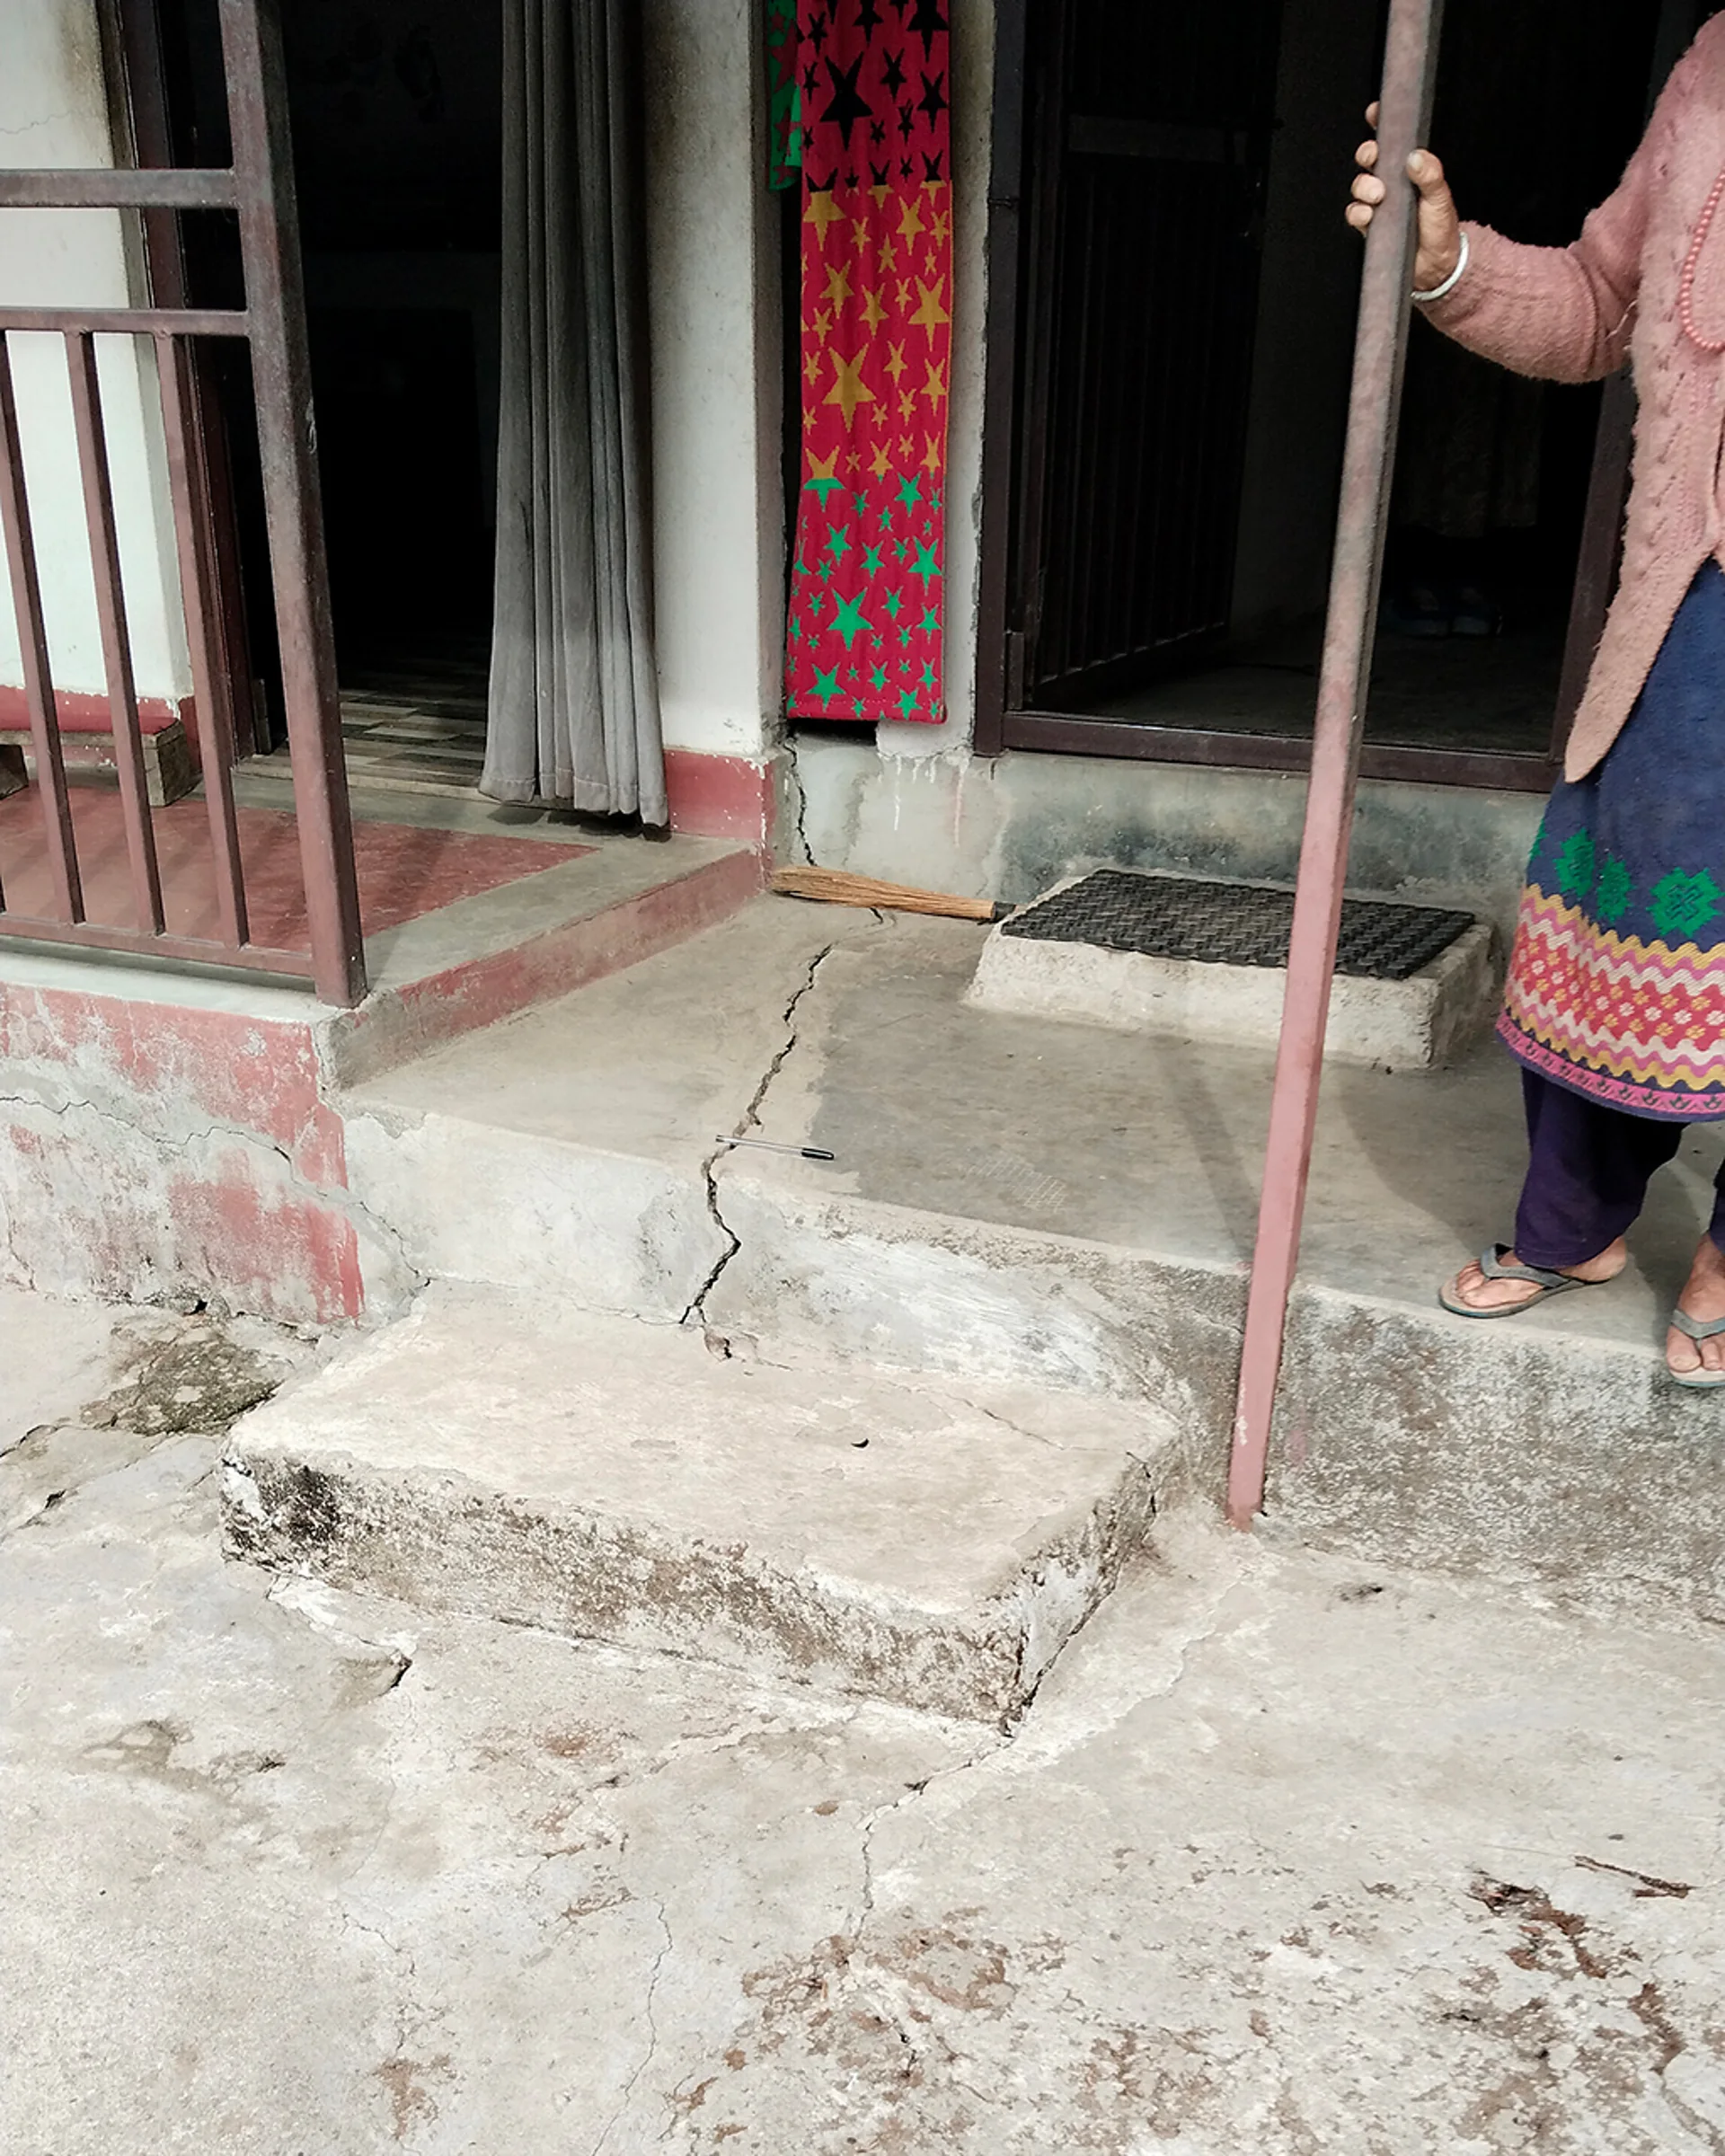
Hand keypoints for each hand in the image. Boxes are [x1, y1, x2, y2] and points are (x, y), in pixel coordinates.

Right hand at [1347, 101, 1462, 292]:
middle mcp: (1390, 183)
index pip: (1392, 141)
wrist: (1436, 267)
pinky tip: (1369, 215)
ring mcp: (1378, 205)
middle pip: (1368, 159)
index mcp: (1408, 170)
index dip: (1381, 124)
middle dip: (1367, 155)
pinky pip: (1354, 213)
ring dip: (1363, 186)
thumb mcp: (1441, 198)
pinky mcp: (1370, 226)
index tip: (1376, 112)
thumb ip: (1431, 175)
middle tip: (1375, 159)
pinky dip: (1357, 212)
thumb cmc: (1441, 229)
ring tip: (1378, 196)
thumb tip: (1415, 157)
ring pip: (1358, 185)